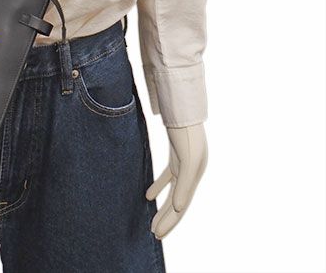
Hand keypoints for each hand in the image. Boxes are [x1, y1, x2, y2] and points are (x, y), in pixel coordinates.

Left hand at [145, 123, 207, 238]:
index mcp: (195, 176)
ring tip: (152, 222)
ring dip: (163, 207)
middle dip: (166, 219)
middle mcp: (192, 174)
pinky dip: (158, 187)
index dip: (170, 222)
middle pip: (178, 203)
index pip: (181, 206)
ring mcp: (184, 165)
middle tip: (154, 235)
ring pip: (173, 192)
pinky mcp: (176, 157)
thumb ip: (184, 184)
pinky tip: (148, 196)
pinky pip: (167, 177)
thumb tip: (178, 207)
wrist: (182, 108)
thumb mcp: (187, 159)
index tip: (157, 234)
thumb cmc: (185, 133)